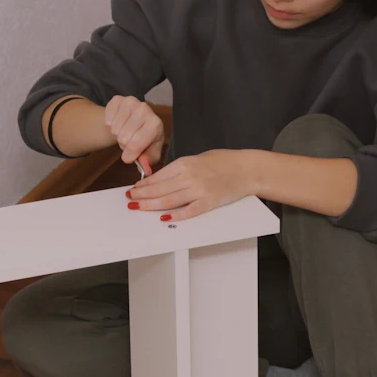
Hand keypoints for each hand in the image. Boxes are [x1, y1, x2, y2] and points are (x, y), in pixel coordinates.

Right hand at [104, 95, 163, 168]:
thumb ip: (148, 161)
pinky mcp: (118, 99)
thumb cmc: (144, 139)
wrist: (134, 121)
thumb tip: (145, 170)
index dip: (130, 155)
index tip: (127, 158)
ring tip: (124, 133)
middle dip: (124, 144)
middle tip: (128, 141)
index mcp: (156, 124)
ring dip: (117, 135)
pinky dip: (109, 125)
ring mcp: (131, 102)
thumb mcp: (149, 152)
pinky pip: (107, 118)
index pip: (137, 144)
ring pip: (115, 129)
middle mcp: (145, 109)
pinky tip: (117, 123)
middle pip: (124, 138)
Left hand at [127, 149, 255, 220]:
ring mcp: (199, 190)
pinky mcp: (209, 202)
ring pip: (169, 200)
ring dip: (151, 205)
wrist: (246, 168)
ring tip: (138, 207)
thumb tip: (163, 179)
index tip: (134, 189)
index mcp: (185, 163)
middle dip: (142, 195)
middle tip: (130, 199)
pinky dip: (176, 215)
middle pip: (159, 189)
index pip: (158, 176)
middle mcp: (189, 176)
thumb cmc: (224, 162)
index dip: (143, 184)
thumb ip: (181, 168)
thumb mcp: (199, 159)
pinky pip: (189, 210)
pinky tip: (164, 217)